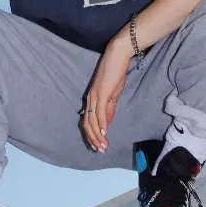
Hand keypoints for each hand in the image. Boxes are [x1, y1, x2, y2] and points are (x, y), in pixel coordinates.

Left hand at [81, 35, 132, 152]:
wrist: (118, 56)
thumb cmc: (116, 72)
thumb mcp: (113, 92)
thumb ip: (110, 106)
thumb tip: (107, 121)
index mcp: (92, 99)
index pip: (88, 120)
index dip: (92, 134)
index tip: (98, 145)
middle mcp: (90, 99)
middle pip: (87, 124)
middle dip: (93, 139)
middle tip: (100, 150)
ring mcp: (95, 96)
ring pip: (92, 121)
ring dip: (97, 136)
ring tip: (103, 147)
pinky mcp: (102, 94)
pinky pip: (100, 113)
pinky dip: (101, 125)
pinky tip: (104, 134)